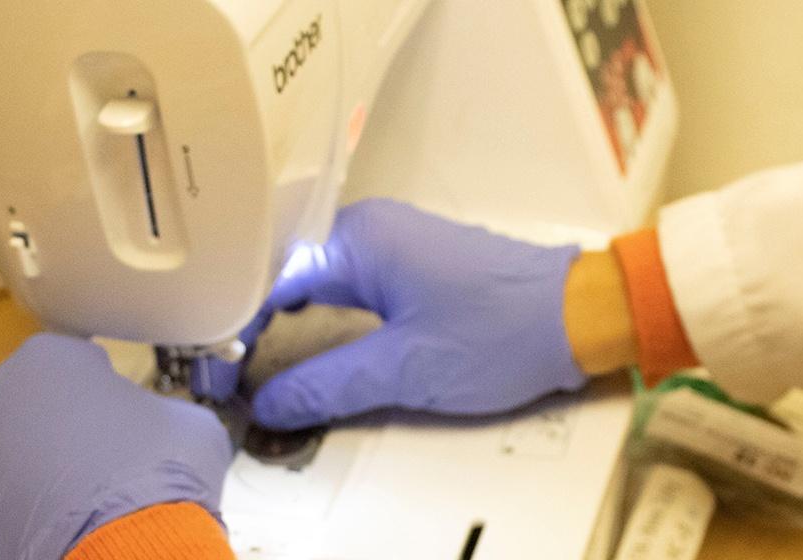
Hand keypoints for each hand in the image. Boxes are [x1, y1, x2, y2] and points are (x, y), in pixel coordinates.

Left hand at [0, 334, 232, 558]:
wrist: (131, 546)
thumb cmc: (161, 475)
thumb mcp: (188, 423)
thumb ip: (159, 408)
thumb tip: (160, 423)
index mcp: (50, 357)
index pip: (74, 363)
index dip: (102, 394)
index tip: (120, 421)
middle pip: (26, 405)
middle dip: (55, 430)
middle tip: (94, 465)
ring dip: (25, 469)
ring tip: (67, 503)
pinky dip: (3, 509)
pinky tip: (41, 523)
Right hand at [203, 199, 589, 429]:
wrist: (581, 316)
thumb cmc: (506, 330)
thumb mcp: (404, 369)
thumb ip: (327, 385)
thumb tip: (273, 401)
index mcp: (360, 239)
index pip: (268, 278)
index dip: (235, 327)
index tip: (221, 369)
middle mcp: (374, 229)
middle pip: (286, 274)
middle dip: (255, 323)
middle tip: (232, 373)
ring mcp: (396, 243)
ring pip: (317, 281)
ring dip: (288, 321)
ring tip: (261, 364)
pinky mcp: (416, 265)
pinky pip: (349, 287)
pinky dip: (324, 318)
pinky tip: (311, 348)